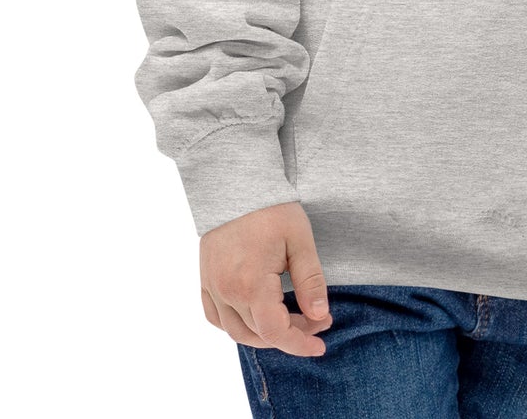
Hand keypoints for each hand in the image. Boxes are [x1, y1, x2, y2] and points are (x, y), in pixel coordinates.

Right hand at [199, 200, 332, 355]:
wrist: (236, 182)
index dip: (300, 343)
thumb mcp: (300, 240)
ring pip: (236, 332)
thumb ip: (310, 281)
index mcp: (251, 284)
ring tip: (290, 322)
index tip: (321, 344)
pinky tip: (254, 317)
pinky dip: (236, 325)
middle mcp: (226, 292)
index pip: (276, 332)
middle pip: (258, 335)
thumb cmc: (271, 208)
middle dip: (290, 336)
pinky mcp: (205, 279)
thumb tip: (319, 315)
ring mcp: (212, 287)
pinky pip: (215, 317)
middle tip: (315, 322)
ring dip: (263, 336)